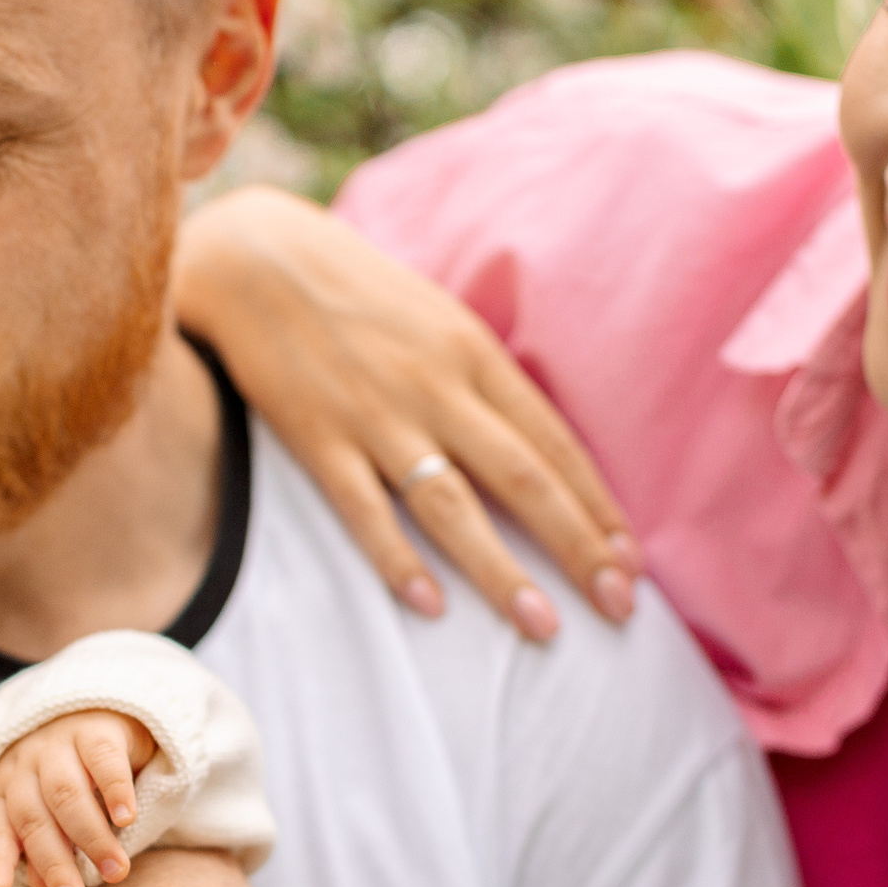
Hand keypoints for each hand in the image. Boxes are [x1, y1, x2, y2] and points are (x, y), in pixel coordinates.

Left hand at [0, 710, 157, 886]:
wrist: (96, 709)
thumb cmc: (70, 775)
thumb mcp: (47, 808)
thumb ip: (41, 845)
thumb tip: (41, 886)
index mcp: (6, 789)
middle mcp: (25, 765)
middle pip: (35, 819)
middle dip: (54, 864)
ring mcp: (58, 744)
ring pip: (67, 795)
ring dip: (91, 837)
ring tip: (115, 872)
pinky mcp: (95, 730)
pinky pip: (103, 761)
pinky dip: (115, 791)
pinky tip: (127, 820)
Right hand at [174, 186, 641, 635]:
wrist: (257, 258)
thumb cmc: (354, 293)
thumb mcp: (438, 319)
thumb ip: (482, 380)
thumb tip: (530, 445)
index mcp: (474, 355)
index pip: (554, 444)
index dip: (597, 507)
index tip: (630, 563)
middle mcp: (438, 387)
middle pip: (525, 480)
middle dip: (578, 548)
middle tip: (619, 609)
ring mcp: (378, 415)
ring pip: (454, 506)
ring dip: (502, 571)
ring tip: (542, 627)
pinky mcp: (319, 437)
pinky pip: (365, 510)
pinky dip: (398, 558)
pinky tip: (429, 605)